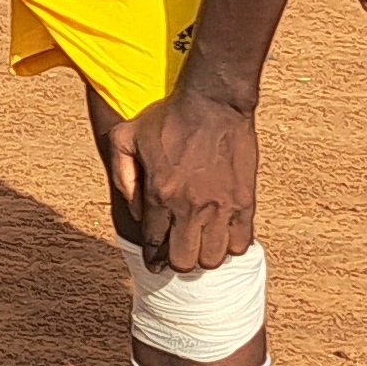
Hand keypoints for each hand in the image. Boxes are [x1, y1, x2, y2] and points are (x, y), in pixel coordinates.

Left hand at [112, 87, 258, 277]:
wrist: (213, 102)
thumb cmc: (168, 118)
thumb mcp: (125, 138)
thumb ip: (122, 177)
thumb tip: (137, 213)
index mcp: (160, 195)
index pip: (154, 244)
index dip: (153, 258)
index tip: (154, 262)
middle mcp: (190, 207)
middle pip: (184, 261)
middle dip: (177, 261)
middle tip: (178, 251)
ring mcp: (220, 207)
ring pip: (213, 258)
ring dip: (205, 256)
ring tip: (202, 244)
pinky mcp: (244, 201)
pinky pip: (242, 242)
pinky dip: (233, 246)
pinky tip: (225, 235)